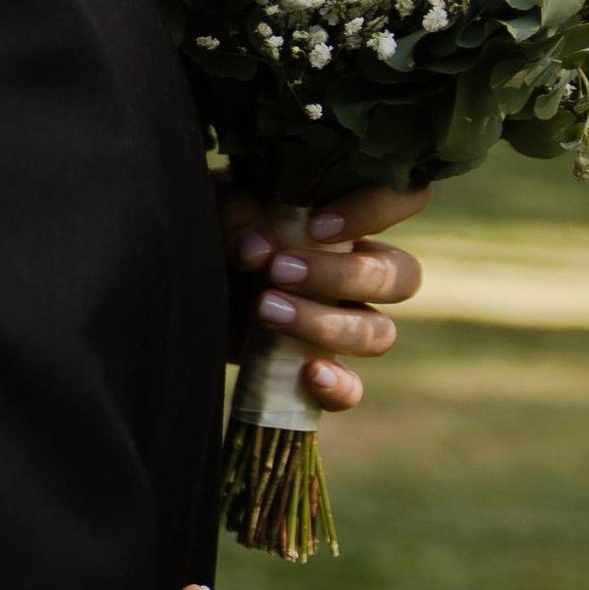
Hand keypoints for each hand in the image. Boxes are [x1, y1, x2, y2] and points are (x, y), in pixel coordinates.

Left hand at [221, 182, 428, 412]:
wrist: (183, 283)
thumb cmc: (216, 229)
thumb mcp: (217, 207)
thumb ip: (238, 216)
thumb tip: (257, 249)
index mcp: (348, 220)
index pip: (404, 199)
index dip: (376, 212)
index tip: (316, 225)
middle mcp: (359, 272)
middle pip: (400, 277)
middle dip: (341, 276)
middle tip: (278, 270)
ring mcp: (344, 324)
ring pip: (381, 333)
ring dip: (329, 325)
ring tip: (265, 309)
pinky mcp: (317, 367)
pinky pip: (353, 390)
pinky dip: (339, 387)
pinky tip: (308, 374)